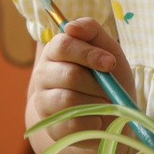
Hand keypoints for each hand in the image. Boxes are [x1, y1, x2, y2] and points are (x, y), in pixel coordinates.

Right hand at [25, 15, 137, 146]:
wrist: (110, 115)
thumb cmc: (108, 78)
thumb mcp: (107, 50)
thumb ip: (91, 31)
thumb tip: (70, 27)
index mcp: (55, 51)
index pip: (63, 45)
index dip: (88, 53)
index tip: (110, 63)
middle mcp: (43, 74)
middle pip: (69, 75)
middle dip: (97, 83)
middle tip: (110, 89)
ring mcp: (43, 102)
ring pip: (69, 100)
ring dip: (97, 102)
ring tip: (105, 103)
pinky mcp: (51, 126)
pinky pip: (72, 123)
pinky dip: (93, 121)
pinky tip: (98, 118)